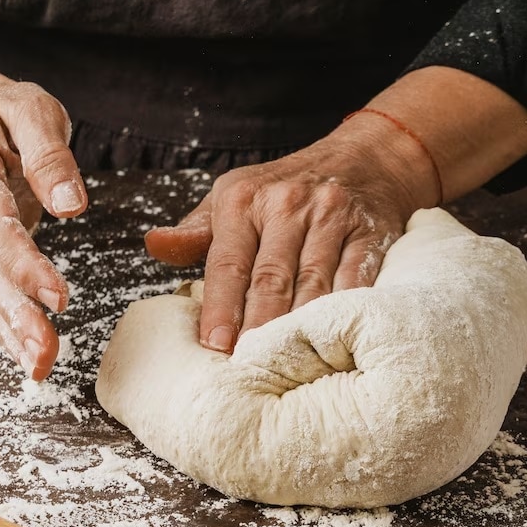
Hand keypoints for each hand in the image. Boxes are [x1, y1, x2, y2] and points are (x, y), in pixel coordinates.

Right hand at [0, 77, 87, 379]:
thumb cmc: (2, 114)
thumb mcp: (29, 109)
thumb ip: (49, 154)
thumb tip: (70, 205)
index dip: (23, 262)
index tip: (58, 297)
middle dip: (16, 312)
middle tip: (46, 351)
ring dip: (12, 330)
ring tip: (40, 366)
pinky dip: (6, 328)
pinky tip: (27, 356)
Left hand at [145, 119, 437, 352]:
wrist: (364, 159)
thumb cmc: (284, 189)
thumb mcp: (233, 198)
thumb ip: (195, 232)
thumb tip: (155, 246)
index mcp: (244, 198)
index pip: (227, 263)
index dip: (220, 308)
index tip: (215, 345)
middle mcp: (288, 204)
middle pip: (270, 279)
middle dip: (257, 327)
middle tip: (247, 367)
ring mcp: (332, 217)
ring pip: (312, 285)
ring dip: (298, 329)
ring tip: (284, 366)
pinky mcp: (371, 233)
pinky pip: (356, 281)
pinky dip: (342, 315)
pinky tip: (331, 343)